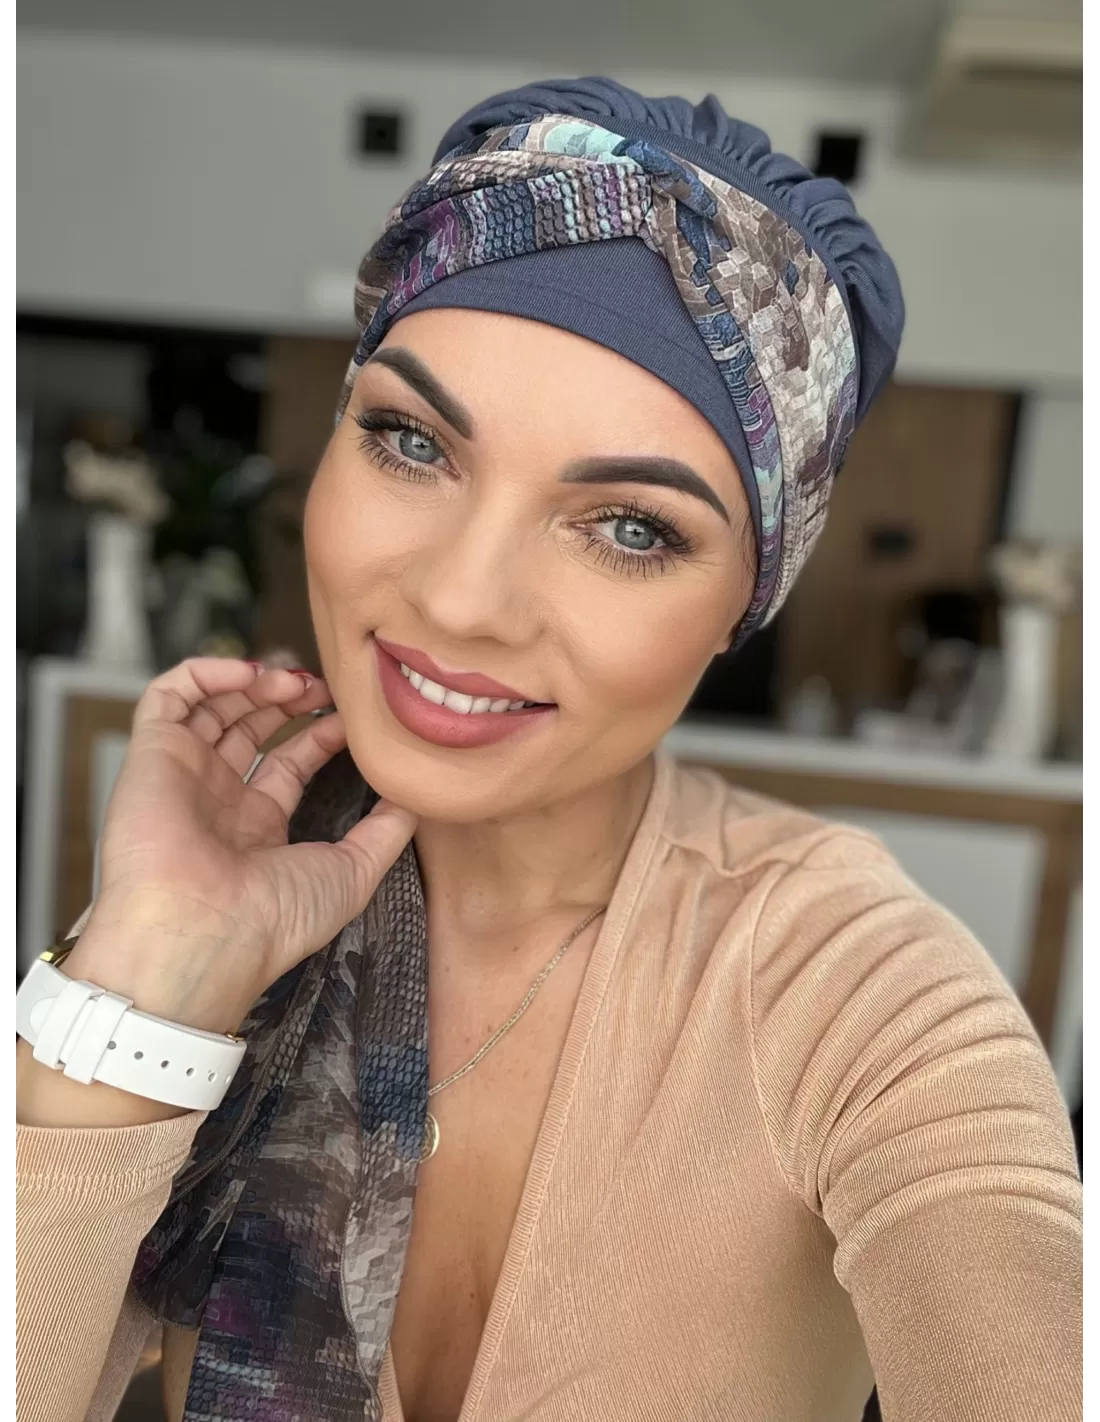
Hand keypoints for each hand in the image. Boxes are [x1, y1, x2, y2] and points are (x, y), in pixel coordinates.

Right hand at [62, 657, 416, 1036]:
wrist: (203, 935)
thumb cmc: (274, 919)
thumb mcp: (353, 871)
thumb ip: (387, 830)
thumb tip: (419, 796)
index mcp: (257, 828)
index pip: (289, 762)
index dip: (321, 732)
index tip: (352, 715)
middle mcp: (217, 799)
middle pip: (250, 728)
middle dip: (287, 699)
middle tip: (322, 686)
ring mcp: (183, 775)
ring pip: (211, 706)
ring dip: (253, 682)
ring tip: (291, 680)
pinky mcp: (150, 755)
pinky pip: (167, 696)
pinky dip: (205, 672)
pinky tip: (250, 674)